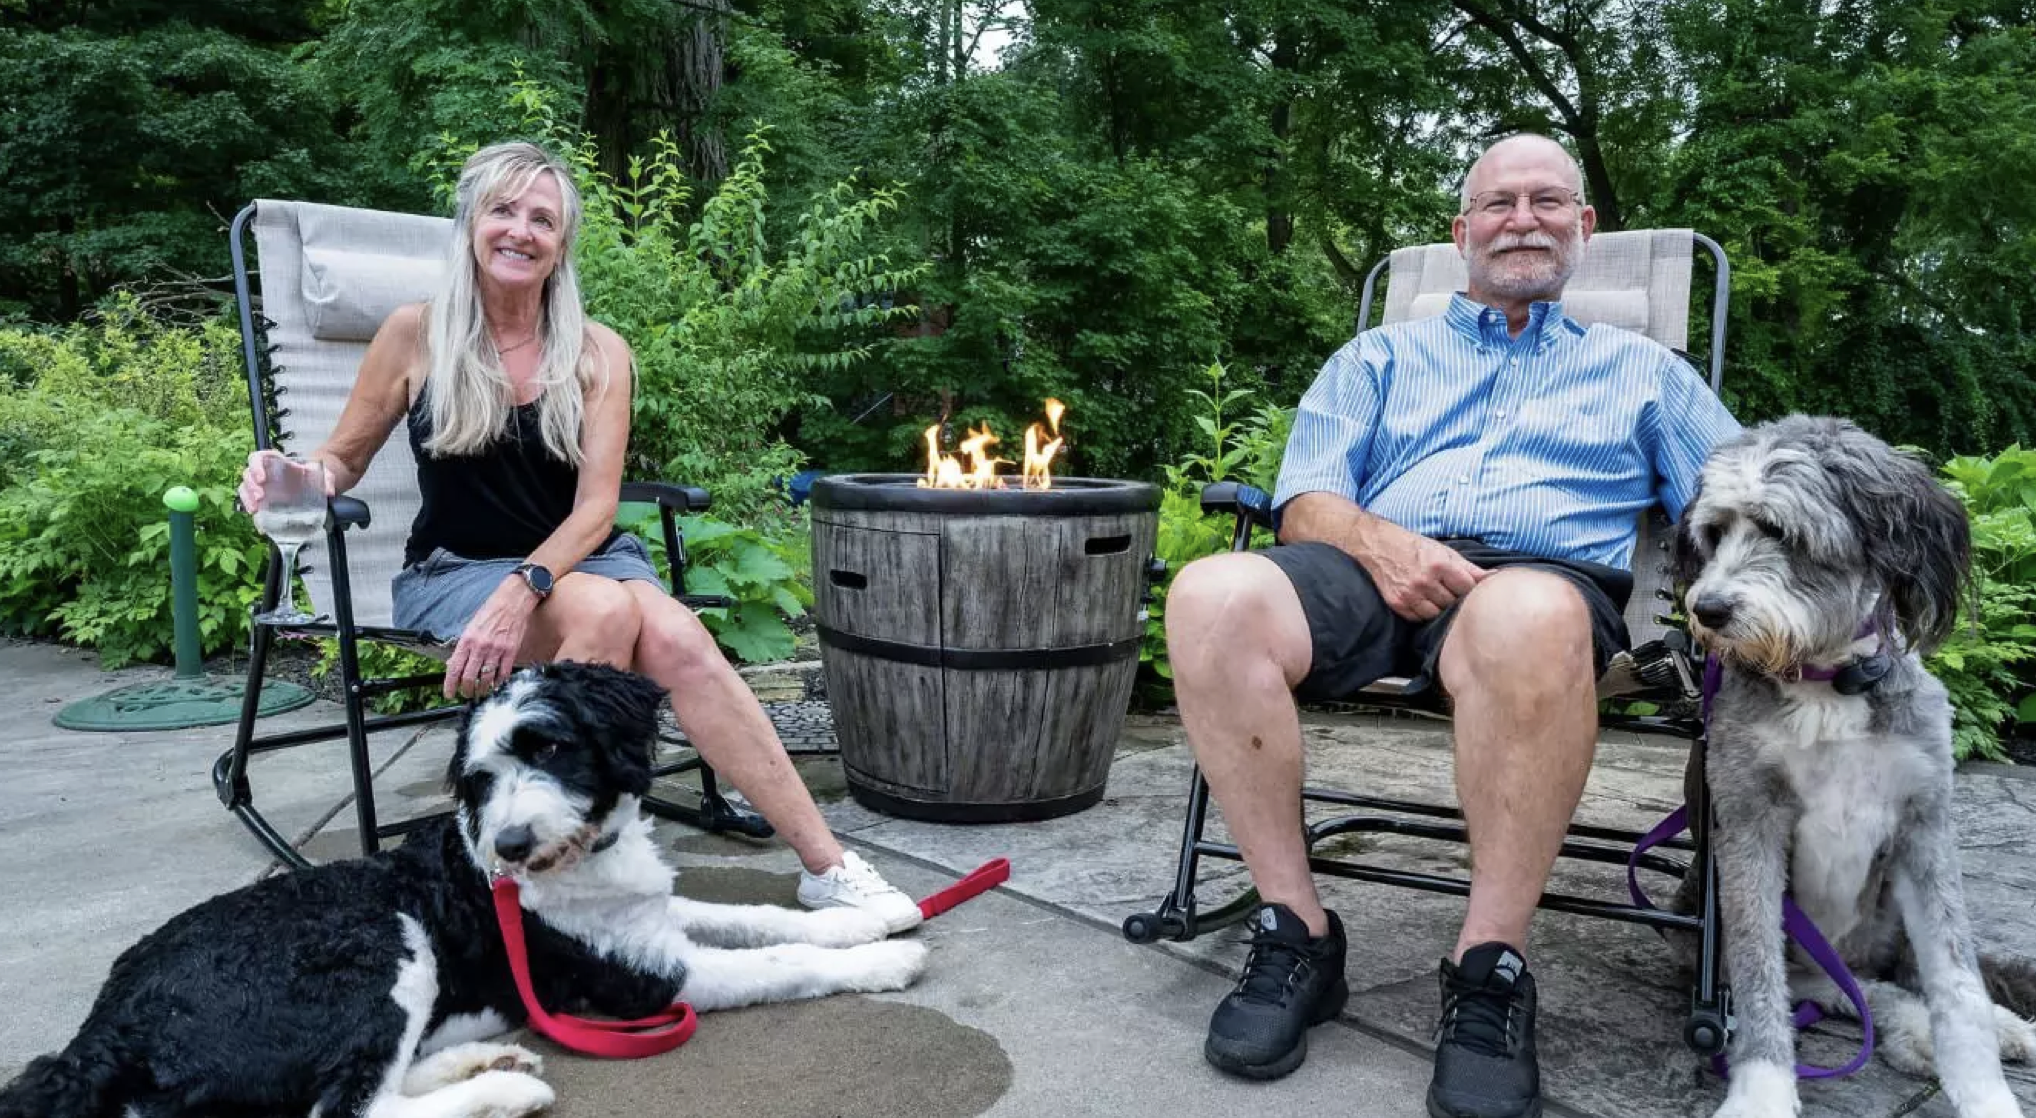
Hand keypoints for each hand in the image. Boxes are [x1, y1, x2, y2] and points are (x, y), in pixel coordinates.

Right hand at [238, 449, 334, 514]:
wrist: (314, 485)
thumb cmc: (313, 475)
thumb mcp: (322, 473)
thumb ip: (327, 479)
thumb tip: (329, 491)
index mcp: (275, 461)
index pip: (258, 458)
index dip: (256, 466)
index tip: (262, 478)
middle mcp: (264, 472)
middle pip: (248, 475)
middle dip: (251, 486)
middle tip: (261, 497)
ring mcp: (261, 487)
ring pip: (245, 489)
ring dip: (248, 499)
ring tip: (255, 510)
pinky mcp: (263, 501)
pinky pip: (252, 506)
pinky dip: (255, 516)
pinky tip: (260, 524)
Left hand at [444, 579, 538, 698]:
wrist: (512, 601)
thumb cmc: (490, 612)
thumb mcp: (471, 626)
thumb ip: (463, 646)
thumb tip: (453, 664)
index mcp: (467, 640)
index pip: (454, 668)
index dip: (450, 685)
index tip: (449, 694)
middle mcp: (480, 647)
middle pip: (469, 678)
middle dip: (466, 690)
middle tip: (466, 694)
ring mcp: (496, 650)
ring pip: (486, 679)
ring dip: (481, 690)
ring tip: (480, 692)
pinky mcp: (511, 652)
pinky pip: (503, 674)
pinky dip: (498, 683)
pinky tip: (495, 685)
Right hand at [1357, 524, 1489, 621]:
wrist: (1378, 545)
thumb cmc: (1414, 546)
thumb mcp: (1444, 551)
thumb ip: (1469, 568)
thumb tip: (1495, 578)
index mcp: (1440, 565)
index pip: (1467, 589)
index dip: (1470, 590)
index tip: (1467, 589)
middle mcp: (1424, 581)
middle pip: (1452, 604)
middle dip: (1454, 599)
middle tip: (1451, 593)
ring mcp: (1409, 594)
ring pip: (1437, 615)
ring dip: (1440, 609)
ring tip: (1437, 598)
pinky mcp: (1397, 603)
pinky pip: (1419, 618)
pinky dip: (1423, 613)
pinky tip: (1423, 601)